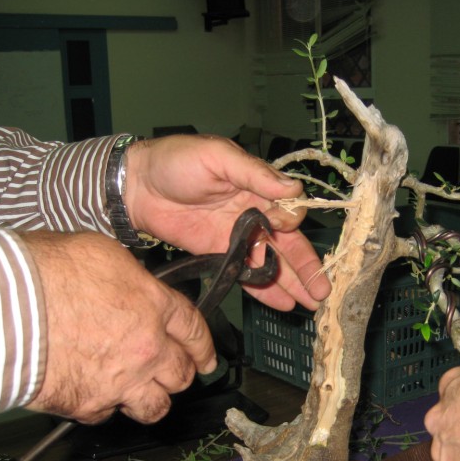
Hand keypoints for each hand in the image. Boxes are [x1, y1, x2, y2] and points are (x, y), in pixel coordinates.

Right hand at [22, 231, 215, 425]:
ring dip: (150, 399)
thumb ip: (128, 277)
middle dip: (180, 373)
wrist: (4, 308)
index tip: (205, 356)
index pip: (194, 329)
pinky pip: (107, 414)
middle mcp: (146, 347)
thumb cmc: (44, 272)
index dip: (203, 346)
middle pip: (182, 373)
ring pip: (155, 406)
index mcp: (153, 305)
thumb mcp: (100, 253)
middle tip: (172, 372)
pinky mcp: (89, 405)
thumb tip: (130, 284)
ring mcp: (121, 380)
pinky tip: (93, 392)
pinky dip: (103, 406)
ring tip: (139, 391)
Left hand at [123, 134, 330, 311]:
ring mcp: (238, 236)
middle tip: (323, 291)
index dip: (291, 224)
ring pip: (272, 263)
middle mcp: (254, 214)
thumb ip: (255, 173)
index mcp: (258, 187)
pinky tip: (283, 303)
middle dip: (307, 268)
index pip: (288, 211)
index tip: (285, 228)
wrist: (136, 186)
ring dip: (292, 283)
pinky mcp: (220, 254)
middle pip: (288, 244)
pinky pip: (247, 274)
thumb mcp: (218, 157)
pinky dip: (265, 289)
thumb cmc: (176, 161)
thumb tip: (293, 189)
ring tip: (311, 304)